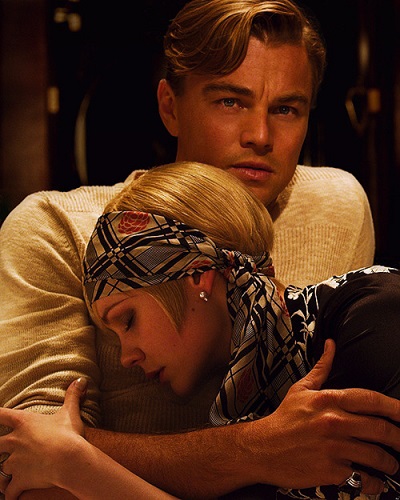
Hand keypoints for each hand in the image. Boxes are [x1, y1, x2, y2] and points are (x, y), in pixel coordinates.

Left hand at [0, 378, 87, 498]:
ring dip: (4, 473)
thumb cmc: (69, 434)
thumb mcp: (70, 413)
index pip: (0, 415)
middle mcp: (15, 441)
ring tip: (6, 476)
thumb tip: (81, 379)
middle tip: (2, 450)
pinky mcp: (20, 479)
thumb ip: (72, 396)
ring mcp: (15, 462)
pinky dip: (11, 493)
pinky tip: (13, 495)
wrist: (69, 459)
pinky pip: (10, 490)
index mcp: (24, 423)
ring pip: (1, 469)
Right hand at [243, 339, 399, 495]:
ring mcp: (333, 447)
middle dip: (399, 438)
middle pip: (380, 429)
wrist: (262, 447)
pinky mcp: (330, 471)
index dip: (395, 407)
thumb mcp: (301, 389)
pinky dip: (373, 483)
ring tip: (392, 464)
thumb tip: (331, 345)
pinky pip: (362, 479)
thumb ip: (321, 368)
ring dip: (390, 462)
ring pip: (376, 455)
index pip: (371, 400)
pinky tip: (374, 481)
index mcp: (328, 400)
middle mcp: (333, 422)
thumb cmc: (283, 419)